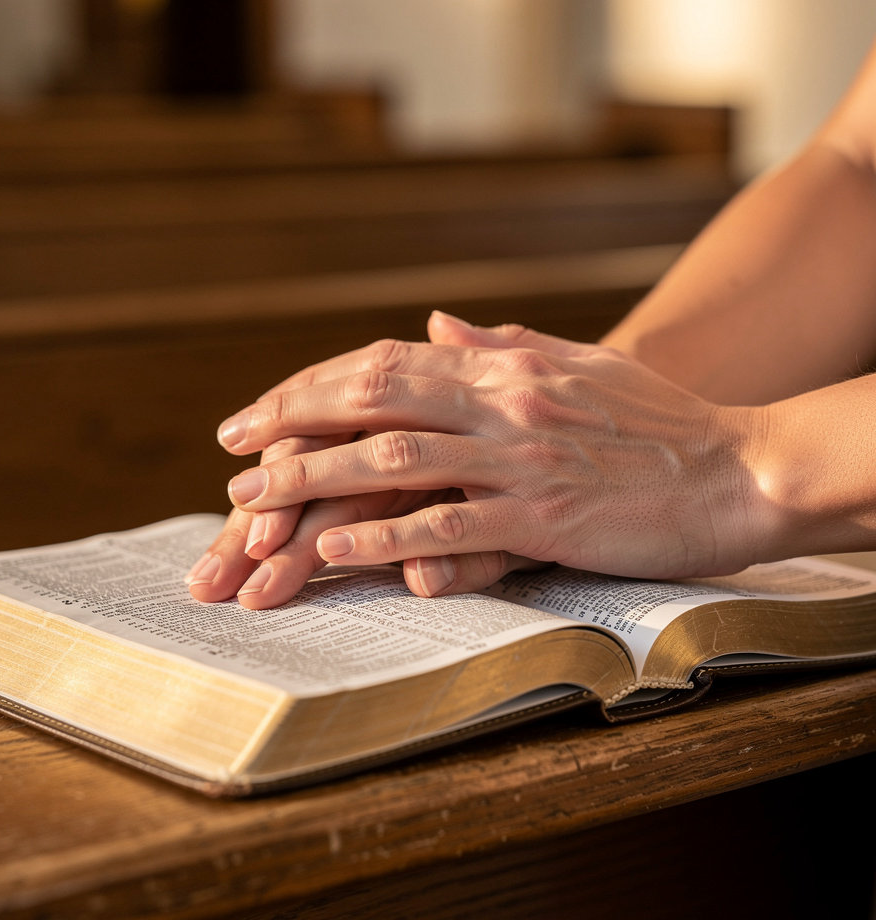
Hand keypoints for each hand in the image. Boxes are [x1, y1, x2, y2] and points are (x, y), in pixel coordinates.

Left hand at [213, 316, 768, 599]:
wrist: (736, 468)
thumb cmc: (655, 422)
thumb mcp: (577, 363)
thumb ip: (500, 343)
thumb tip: (437, 323)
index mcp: (504, 367)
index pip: (386, 364)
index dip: (315, 385)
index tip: (262, 409)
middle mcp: (503, 403)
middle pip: (373, 400)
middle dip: (291, 421)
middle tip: (228, 448)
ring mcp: (521, 461)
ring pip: (395, 463)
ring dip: (314, 480)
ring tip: (248, 507)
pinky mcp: (544, 520)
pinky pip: (449, 527)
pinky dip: (385, 538)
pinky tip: (334, 551)